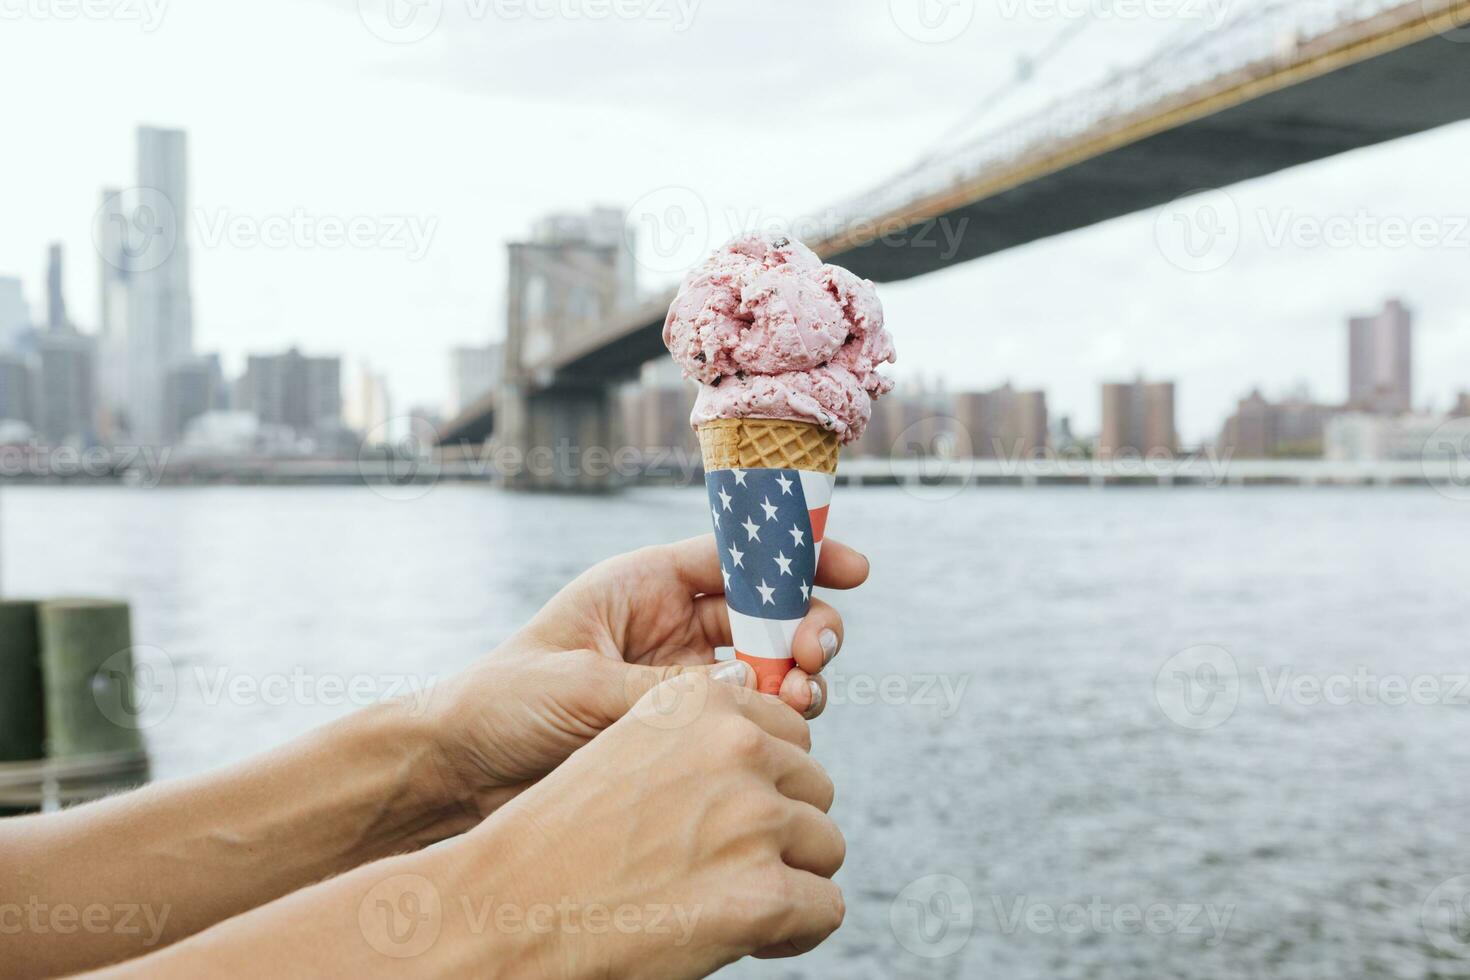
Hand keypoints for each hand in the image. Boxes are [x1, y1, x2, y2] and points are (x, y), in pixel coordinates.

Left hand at [426, 535, 868, 814]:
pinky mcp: (687, 732)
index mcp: (646, 586)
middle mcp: (675, 627)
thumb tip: (742, 697)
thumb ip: (662, 687)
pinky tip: (781, 736)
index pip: (738, 555)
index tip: (852, 567)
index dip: (798, 553)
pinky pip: (752, 721)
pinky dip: (778, 725)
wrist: (462, 768)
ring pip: (771, 669)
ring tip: (802, 698)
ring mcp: (685, 681)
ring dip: (801, 678)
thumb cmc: (505, 702)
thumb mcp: (580, 681)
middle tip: (817, 650)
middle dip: (808, 623)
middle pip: (769, 611)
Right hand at [448, 671, 845, 977]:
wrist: (504, 912)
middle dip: (782, 832)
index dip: (766, 782)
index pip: (790, 732)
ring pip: (826, 847)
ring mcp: (754, 818)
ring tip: (722, 902)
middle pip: (816, 788)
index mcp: (701, 703)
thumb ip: (700, 730)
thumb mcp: (627, 748)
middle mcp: (735, 746)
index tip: (724, 817)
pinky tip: (741, 937)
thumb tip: (774, 712)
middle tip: (719, 869)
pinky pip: (826, 908)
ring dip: (787, 879)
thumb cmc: (563, 839)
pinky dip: (793, 932)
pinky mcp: (764, 893)